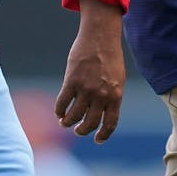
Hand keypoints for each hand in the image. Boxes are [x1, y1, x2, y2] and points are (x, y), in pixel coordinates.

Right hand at [54, 0, 125, 143]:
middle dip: (82, 130)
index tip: (97, 139)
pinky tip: (59, 112)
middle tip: (77, 130)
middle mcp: (101, 95)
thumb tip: (102, 112)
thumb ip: (111, 95)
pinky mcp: (72, 82)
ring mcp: (86, 89)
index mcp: (115, 95)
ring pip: (74, 116)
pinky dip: (59, 110)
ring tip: (64, 122)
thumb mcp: (117, 78)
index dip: (103, 135)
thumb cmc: (109, 55)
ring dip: (68, 122)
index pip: (110, 123)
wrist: (100, 36)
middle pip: (90, 123)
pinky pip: (62, 103)